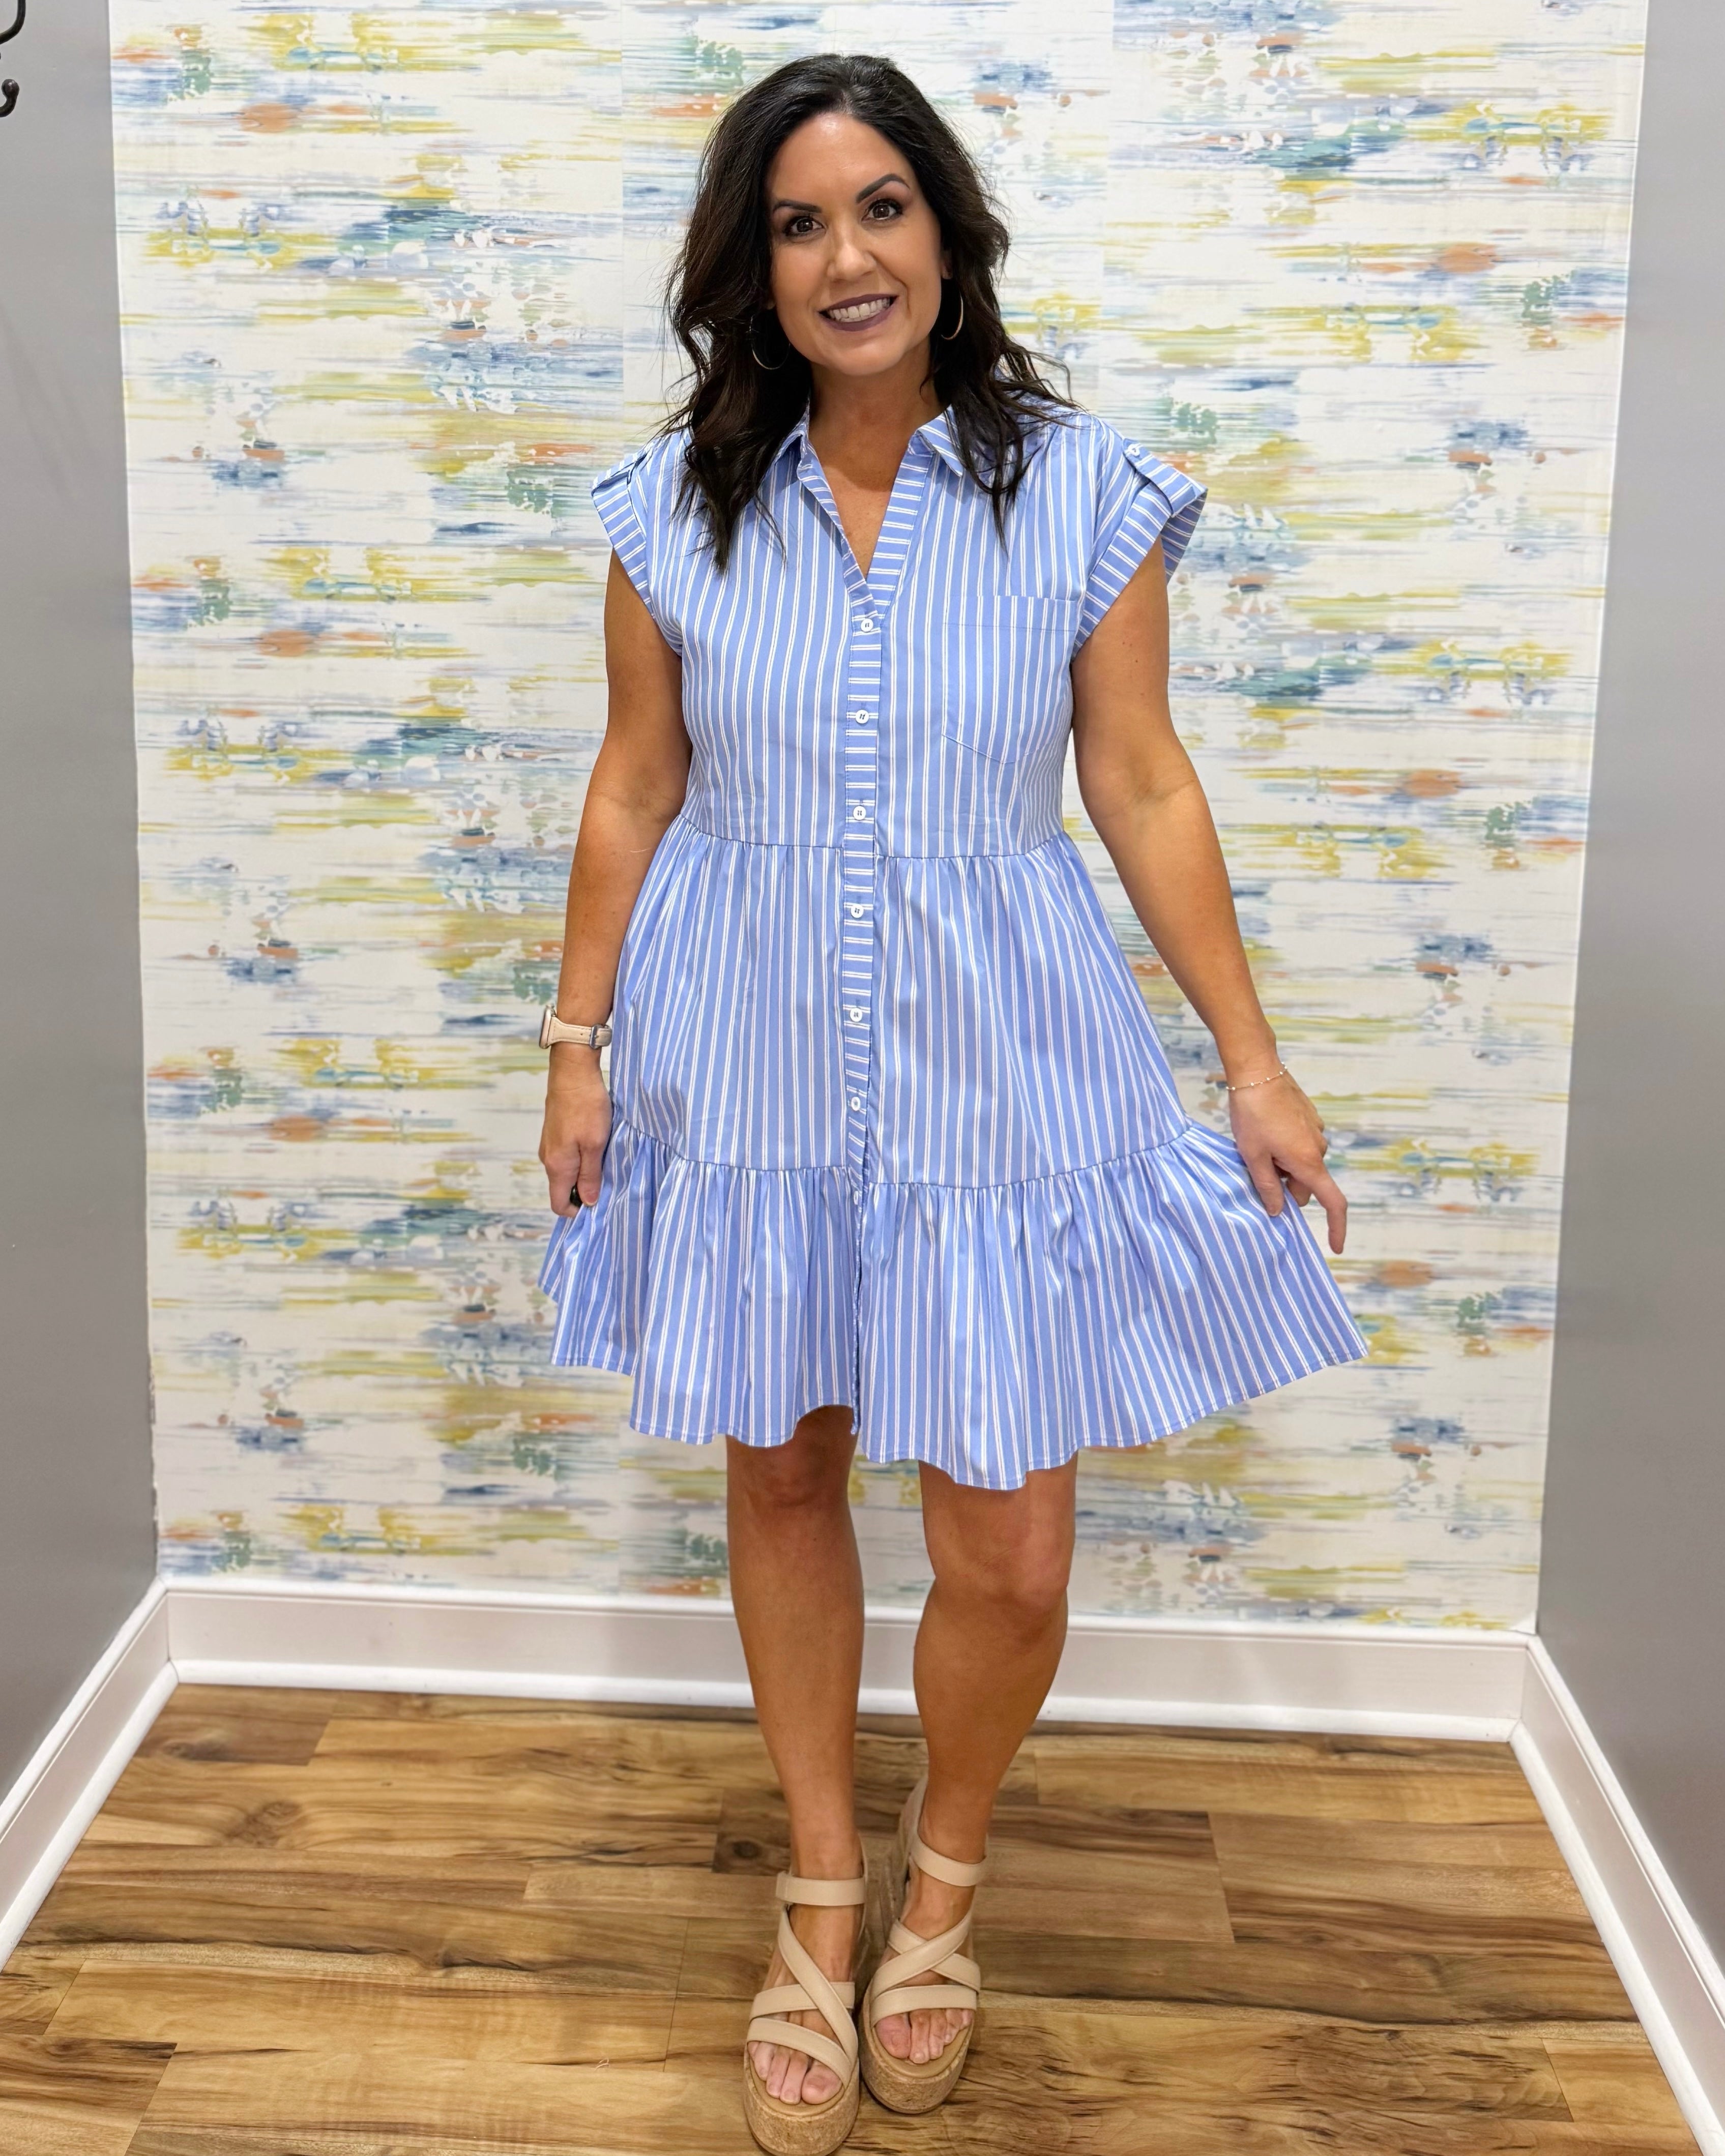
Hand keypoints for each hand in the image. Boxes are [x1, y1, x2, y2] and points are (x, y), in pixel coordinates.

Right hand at [539, 1050, 611, 1215]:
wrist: (572, 1072)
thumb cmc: (586, 1107)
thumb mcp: (595, 1145)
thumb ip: (590, 1176)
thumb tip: (587, 1202)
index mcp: (557, 1166)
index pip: (558, 1204)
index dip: (577, 1210)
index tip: (597, 1204)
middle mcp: (548, 1159)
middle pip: (562, 1188)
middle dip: (583, 1191)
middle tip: (608, 1181)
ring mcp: (549, 1145)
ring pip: (566, 1171)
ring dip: (584, 1172)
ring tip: (605, 1160)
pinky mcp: (554, 1133)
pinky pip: (566, 1156)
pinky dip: (580, 1157)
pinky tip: (596, 1145)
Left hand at [1227, 1066, 1347, 1253]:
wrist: (1257, 1070)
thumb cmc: (1252, 1114)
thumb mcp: (1253, 1156)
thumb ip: (1267, 1187)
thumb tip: (1279, 1211)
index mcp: (1308, 1161)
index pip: (1332, 1202)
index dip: (1336, 1227)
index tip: (1336, 1246)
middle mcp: (1319, 1148)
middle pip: (1307, 1184)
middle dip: (1286, 1186)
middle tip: (1257, 1169)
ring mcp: (1316, 1131)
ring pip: (1302, 1164)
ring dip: (1283, 1165)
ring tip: (1257, 1146)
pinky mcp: (1310, 1118)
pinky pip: (1300, 1145)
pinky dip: (1285, 1148)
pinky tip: (1266, 1132)